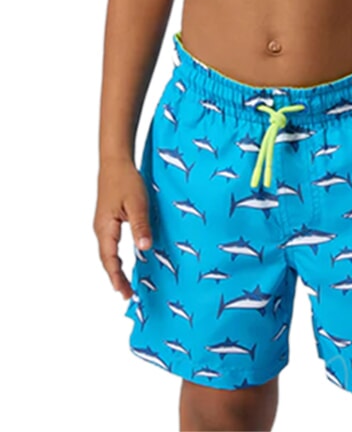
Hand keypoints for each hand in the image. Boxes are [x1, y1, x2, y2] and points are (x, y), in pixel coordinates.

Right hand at [93, 159, 152, 299]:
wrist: (115, 162)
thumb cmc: (125, 180)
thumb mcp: (137, 203)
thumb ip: (140, 226)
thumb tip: (144, 249)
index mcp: (105, 228)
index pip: (109, 259)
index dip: (116, 277)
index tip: (123, 292)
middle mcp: (101, 229)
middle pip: (106, 259)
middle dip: (116, 277)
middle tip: (127, 294)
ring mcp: (103, 225)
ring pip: (108, 252)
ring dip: (115, 268)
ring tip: (125, 283)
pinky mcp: (108, 219)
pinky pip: (111, 244)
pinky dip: (116, 257)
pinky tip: (125, 260)